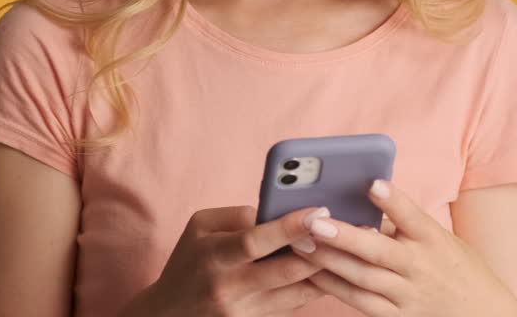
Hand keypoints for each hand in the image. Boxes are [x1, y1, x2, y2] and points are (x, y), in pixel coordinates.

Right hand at [121, 204, 329, 316]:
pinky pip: (293, 306)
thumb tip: (275, 213)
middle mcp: (229, 287)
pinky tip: (327, 271)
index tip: (318, 211)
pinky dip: (312, 288)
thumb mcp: (199, 226)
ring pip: (297, 293)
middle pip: (286, 270)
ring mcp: (243, 312)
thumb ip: (236, 214)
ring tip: (347, 248)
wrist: (169, 313)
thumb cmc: (189, 261)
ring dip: (324, 270)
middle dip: (320, 249)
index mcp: (214, 256)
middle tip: (347, 229)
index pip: (255, 241)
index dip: (289, 227)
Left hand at [292, 179, 516, 315]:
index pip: (412, 216)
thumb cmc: (451, 263)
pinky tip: (313, 273)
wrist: (482, 311)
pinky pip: (360, 303)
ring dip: (329, 262)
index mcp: (432, 239)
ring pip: (363, 279)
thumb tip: (357, 199)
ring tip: (301, 244)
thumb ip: (402, 222)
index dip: (392, 200)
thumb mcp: (437, 237)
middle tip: (313, 221)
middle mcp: (421, 267)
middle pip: (379, 251)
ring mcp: (408, 294)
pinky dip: (334, 288)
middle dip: (344, 236)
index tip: (372, 183)